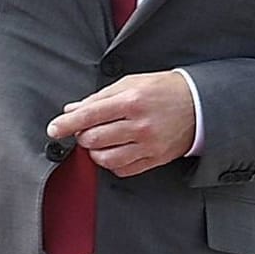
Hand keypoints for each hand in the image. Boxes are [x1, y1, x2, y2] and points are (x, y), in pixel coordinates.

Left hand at [47, 71, 196, 177]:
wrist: (200, 104)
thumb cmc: (163, 90)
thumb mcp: (130, 83)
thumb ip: (98, 98)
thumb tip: (71, 109)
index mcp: (131, 101)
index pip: (88, 115)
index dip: (65, 124)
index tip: (53, 129)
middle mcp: (139, 125)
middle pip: (93, 139)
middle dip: (82, 135)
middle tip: (86, 129)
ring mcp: (149, 145)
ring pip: (105, 158)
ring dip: (95, 151)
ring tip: (99, 140)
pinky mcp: (156, 159)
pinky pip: (123, 169)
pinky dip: (112, 163)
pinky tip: (114, 151)